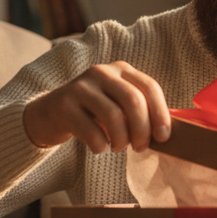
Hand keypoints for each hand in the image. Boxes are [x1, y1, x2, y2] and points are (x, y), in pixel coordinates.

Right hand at [23, 62, 170, 153]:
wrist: (49, 114)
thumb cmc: (93, 113)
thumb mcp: (117, 103)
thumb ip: (140, 110)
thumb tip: (167, 132)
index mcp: (121, 69)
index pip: (150, 87)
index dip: (161, 114)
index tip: (163, 137)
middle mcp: (102, 72)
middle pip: (133, 101)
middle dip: (142, 130)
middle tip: (140, 147)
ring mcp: (81, 86)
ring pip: (113, 116)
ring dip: (121, 140)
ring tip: (118, 147)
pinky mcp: (63, 105)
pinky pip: (91, 131)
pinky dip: (100, 145)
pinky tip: (100, 147)